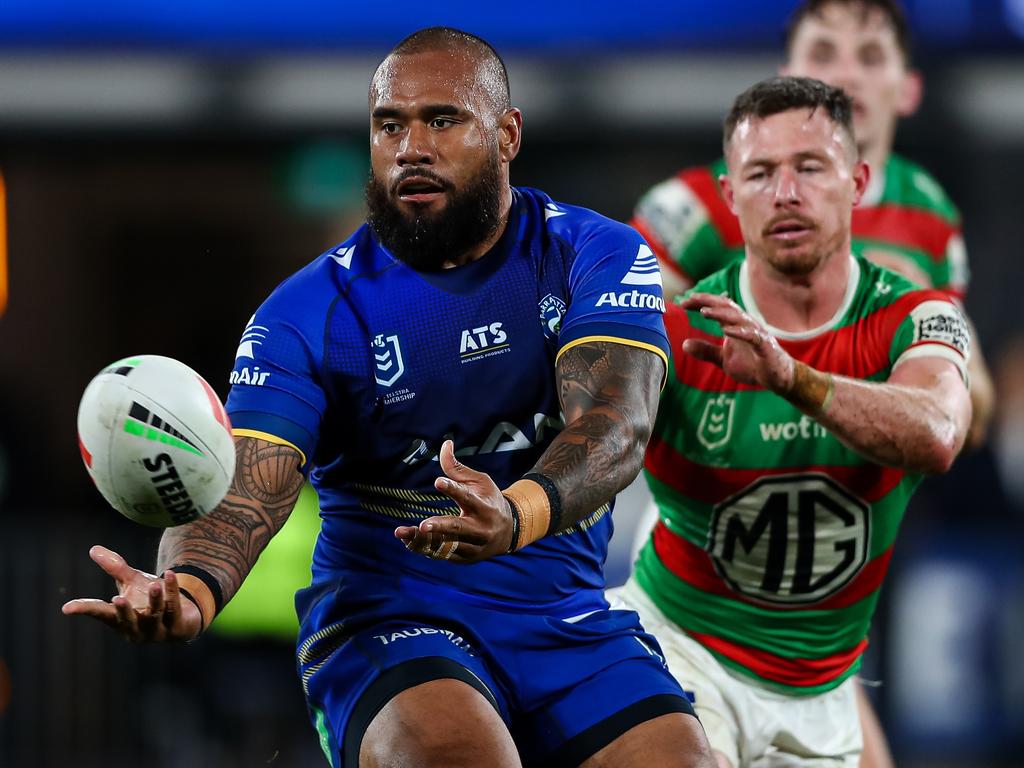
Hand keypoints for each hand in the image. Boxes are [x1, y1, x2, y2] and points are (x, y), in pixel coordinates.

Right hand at [61, 545, 202, 641]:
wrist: (182, 618)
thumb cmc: (148, 601)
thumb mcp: (131, 583)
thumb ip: (115, 568)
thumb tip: (93, 548)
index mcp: (120, 621)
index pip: (100, 614)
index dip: (85, 610)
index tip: (67, 608)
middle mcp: (136, 629)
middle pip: (128, 620)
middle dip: (123, 611)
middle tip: (117, 599)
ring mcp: (157, 631)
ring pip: (154, 614)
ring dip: (154, 599)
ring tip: (153, 584)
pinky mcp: (177, 627)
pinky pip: (174, 607)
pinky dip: (172, 591)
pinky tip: (169, 574)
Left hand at [394, 440, 513, 563]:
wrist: (510, 531)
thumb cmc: (489, 500)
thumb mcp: (479, 481)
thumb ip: (458, 468)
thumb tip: (445, 444)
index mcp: (485, 507)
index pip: (468, 497)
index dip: (453, 489)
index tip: (438, 481)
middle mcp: (481, 528)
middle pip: (458, 528)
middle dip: (440, 526)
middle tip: (422, 525)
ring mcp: (474, 546)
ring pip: (447, 545)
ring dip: (423, 541)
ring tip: (402, 533)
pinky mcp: (465, 558)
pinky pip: (443, 555)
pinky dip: (425, 549)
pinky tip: (408, 542)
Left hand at [681, 292, 794, 392]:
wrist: (777, 378)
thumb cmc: (752, 364)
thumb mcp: (723, 359)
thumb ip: (705, 351)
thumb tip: (684, 345)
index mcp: (735, 325)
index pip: (718, 307)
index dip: (702, 302)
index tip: (684, 302)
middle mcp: (746, 324)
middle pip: (727, 306)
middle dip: (708, 301)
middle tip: (690, 299)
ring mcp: (756, 333)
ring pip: (738, 318)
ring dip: (720, 314)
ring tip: (704, 312)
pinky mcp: (765, 346)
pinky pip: (753, 336)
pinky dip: (739, 332)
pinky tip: (726, 331)